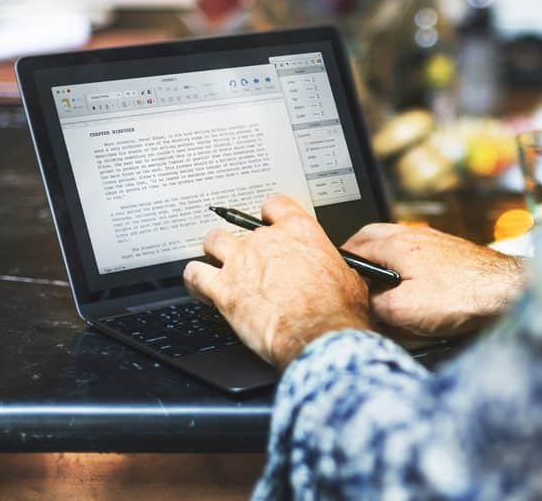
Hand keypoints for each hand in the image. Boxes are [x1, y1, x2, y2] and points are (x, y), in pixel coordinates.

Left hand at [183, 195, 370, 368]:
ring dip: (214, 251)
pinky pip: (195, 275)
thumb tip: (337, 273)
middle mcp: (266, 241)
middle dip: (242, 240)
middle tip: (247, 256)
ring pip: (213, 241)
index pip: (275, 205)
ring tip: (217, 263)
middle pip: (240, 225)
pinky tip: (199, 287)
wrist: (319, 336)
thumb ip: (332, 267)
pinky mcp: (224, 290)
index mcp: (299, 231)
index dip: (269, 215)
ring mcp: (241, 263)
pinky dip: (194, 280)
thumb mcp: (347, 278)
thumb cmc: (336, 311)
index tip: (269, 224)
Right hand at [342, 224, 527, 336]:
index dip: (339, 263)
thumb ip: (375, 306)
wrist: (508, 291)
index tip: (331, 276)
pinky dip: (404, 263)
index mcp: (396, 245)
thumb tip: (364, 305)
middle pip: (372, 235)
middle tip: (347, 268)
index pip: (353, 246)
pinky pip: (416, 253)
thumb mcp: (404, 311)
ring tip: (375, 277)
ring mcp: (434, 243)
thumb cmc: (467, 295)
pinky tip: (409, 283)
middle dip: (356, 251)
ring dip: (380, 255)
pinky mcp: (451, 254)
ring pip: (395, 242)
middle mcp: (414, 237)